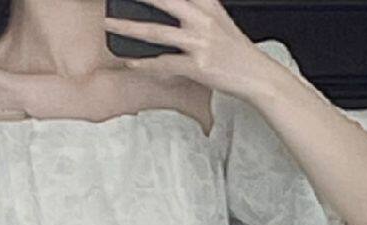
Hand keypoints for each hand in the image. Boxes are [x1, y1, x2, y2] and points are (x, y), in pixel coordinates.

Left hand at [105, 0, 274, 99]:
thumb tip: (178, 14)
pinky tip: (130, 61)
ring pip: (156, 31)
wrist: (257, 75)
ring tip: (109, 23)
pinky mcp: (197, 65)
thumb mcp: (219, 20)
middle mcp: (202, 18)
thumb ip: (199, 10)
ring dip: (129, 27)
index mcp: (207, 4)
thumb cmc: (235, 52)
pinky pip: (163, 64)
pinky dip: (144, 63)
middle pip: (164, 0)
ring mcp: (199, 42)